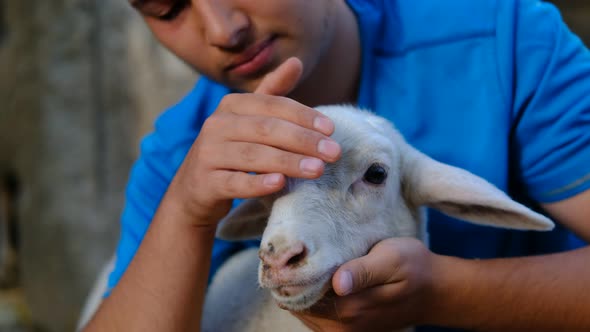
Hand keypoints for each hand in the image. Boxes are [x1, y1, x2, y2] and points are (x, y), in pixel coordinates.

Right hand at [166, 57, 341, 226]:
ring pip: (253, 156)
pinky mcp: (206, 183)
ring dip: (288, 162)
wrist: (196, 189)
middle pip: (266, 129)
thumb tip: (296, 60)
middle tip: (333, 153)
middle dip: (303, 140)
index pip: (273, 105)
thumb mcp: (249, 119)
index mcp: (231, 105)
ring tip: (317, 169)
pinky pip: (235, 182)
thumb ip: (273, 92)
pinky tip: (280, 183)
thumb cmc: (232, 149)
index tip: (331, 129)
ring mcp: (209, 154)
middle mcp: (217, 125)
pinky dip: (257, 183)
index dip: (303, 116)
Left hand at [291, 238, 436, 331]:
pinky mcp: (348, 330)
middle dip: (293, 283)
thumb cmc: (412, 267)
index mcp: (352, 308)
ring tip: (307, 265)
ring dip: (302, 291)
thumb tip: (338, 283)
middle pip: (299, 306)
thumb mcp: (391, 259)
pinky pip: (316, 317)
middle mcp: (345, 326)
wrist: (434, 290)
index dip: (291, 275)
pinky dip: (312, 300)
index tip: (290, 254)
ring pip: (305, 313)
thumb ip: (363, 271)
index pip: (302, 296)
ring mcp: (346, 331)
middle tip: (295, 255)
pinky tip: (320, 280)